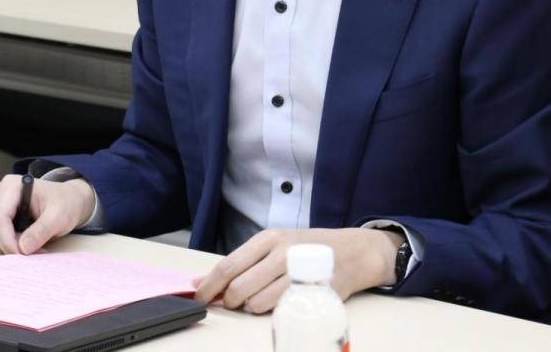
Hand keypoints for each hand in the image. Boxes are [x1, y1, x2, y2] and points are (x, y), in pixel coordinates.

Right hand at [0, 174, 95, 255]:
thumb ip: (41, 231)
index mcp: (11, 186)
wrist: (68, 201)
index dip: (7, 239)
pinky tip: (26, 242)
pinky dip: (9, 245)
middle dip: (11, 244)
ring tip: (34, 245)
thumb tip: (23, 248)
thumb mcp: (58, 216)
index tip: (21, 254)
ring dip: (10, 245)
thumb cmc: (64, 203)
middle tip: (34, 250)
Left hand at [194, 227, 400, 313]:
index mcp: (267, 239)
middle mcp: (280, 253)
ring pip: (256, 302)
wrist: (352, 251)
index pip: (228, 266)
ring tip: (260, 300)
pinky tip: (277, 304)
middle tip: (233, 303)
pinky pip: (279, 310)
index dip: (209, 286)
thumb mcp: (274, 245)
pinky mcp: (311, 291)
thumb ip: (241, 263)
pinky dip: (271, 312)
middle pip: (239, 287)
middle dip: (230, 301)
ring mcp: (296, 272)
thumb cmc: (307, 249)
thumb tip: (201, 281)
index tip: (198, 297)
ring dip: (251, 308)